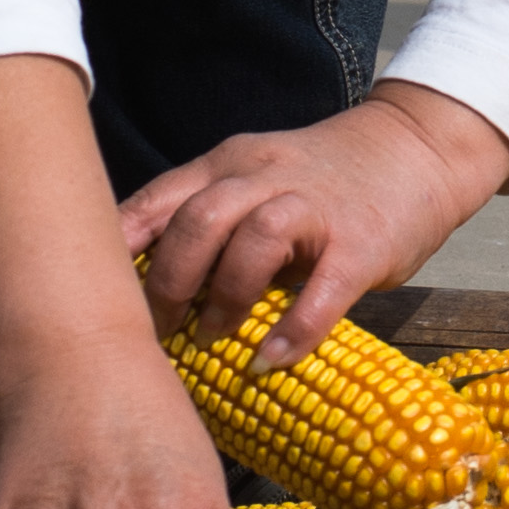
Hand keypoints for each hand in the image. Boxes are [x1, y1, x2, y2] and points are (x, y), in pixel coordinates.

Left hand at [114, 82, 508, 366]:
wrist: (417, 148)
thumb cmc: (324, 180)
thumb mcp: (256, 177)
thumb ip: (210, 215)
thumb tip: (142, 283)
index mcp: (230, 164)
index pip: (159, 199)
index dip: (121, 250)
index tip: (92, 295)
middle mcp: (266, 177)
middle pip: (199, 219)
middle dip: (169, 281)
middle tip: (156, 330)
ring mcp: (316, 207)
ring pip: (254, 237)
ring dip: (225, 296)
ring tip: (212, 338)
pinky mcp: (362, 243)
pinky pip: (323, 287)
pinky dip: (293, 328)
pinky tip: (270, 359)